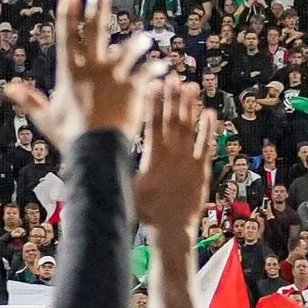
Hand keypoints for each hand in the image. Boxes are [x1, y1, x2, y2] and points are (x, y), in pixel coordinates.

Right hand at [5, 0, 148, 149]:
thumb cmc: (70, 136)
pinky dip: (154, 70)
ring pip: (128, 51)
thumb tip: (9, 88)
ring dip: (137, 43)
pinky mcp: (133, 88)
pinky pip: (146, 74)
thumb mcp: (46, 118)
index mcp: (70, 72)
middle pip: (95, 32)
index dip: (68, 14)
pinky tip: (162, 68)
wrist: (97, 152)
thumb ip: (30, 100)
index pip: (67, 37)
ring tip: (145, 39)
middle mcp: (93, 69)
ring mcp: (115, 77)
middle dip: (97, 7)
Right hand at [130, 79, 214, 236]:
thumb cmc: (145, 212)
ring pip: (189, 127)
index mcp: (152, 157)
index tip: (152, 84)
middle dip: (172, 97)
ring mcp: (188, 160)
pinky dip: (208, 128)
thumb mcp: (127, 187)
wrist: (172, 230)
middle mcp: (172, 154)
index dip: (153, 102)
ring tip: (191, 86)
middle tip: (173, 76)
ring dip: (190, 106)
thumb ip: (119, 168)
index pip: (152, 123)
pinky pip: (206, 144)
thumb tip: (97, 155)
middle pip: (172, 119)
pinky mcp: (202, 169)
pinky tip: (210, 112)